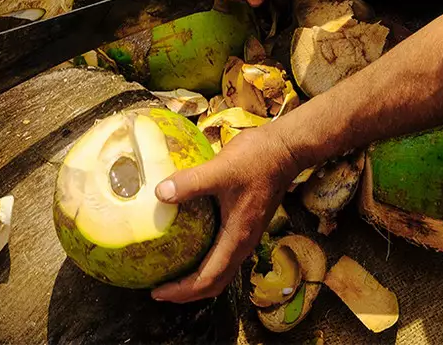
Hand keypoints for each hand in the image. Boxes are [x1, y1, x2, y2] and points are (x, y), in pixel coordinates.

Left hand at [150, 124, 301, 302]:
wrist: (285, 150)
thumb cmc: (256, 160)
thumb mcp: (220, 170)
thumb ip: (190, 182)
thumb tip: (159, 193)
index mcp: (237, 238)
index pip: (208, 278)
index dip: (183, 290)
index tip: (158, 293)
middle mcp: (243, 243)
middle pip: (215, 282)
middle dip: (187, 292)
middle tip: (159, 291)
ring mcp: (245, 234)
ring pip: (220, 269)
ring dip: (196, 278)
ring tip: (170, 275)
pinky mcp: (244, 223)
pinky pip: (222, 252)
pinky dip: (204, 260)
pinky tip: (186, 246)